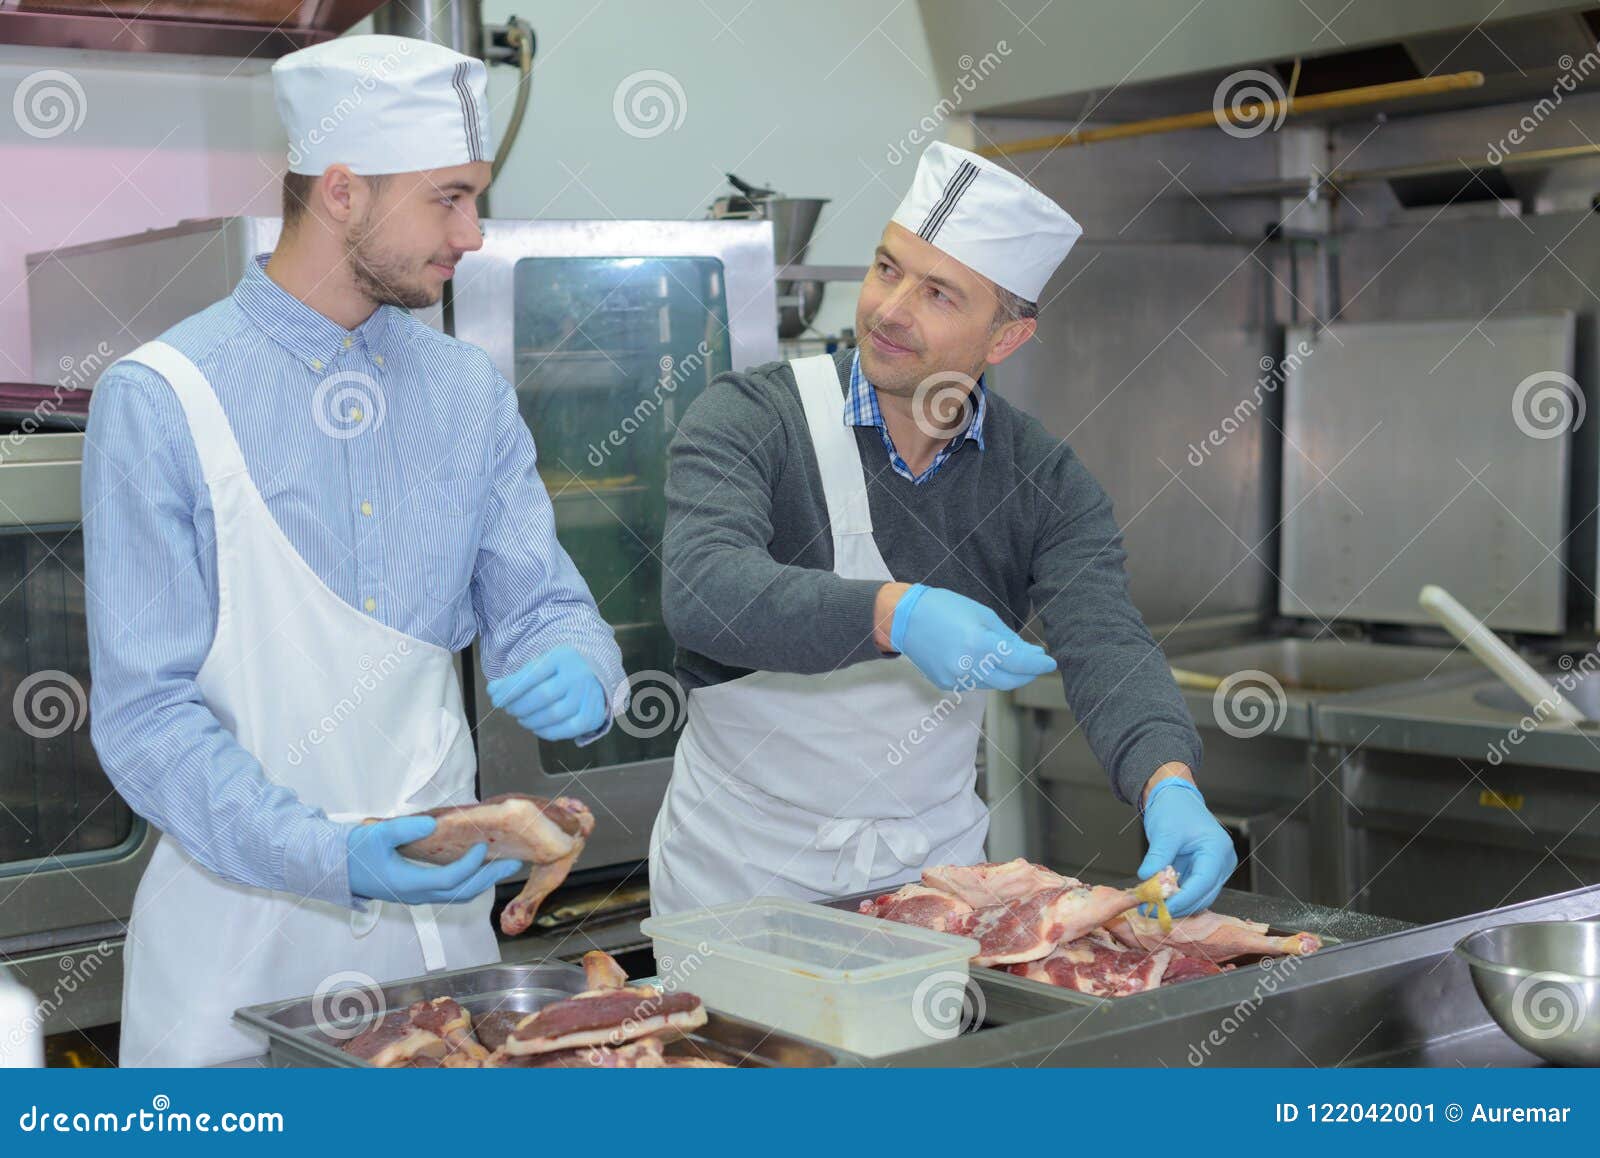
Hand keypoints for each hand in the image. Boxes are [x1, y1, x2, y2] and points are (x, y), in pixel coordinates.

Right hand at [346, 816, 520, 904]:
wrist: (336, 867)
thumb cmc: (355, 851)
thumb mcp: (376, 835)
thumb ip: (404, 830)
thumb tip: (431, 824)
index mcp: (408, 884)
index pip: (449, 880)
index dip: (470, 866)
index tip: (484, 847)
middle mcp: (416, 894)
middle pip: (461, 892)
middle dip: (488, 878)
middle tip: (513, 863)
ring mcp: (417, 895)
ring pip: (457, 894)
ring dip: (481, 881)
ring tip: (501, 865)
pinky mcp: (417, 890)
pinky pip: (449, 891)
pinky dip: (468, 880)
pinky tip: (477, 866)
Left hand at [486, 645, 607, 740]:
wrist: (594, 675)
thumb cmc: (559, 671)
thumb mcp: (540, 664)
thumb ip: (517, 677)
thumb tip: (494, 691)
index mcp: (562, 657)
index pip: (533, 674)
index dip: (511, 689)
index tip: (496, 698)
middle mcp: (578, 675)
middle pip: (543, 695)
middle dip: (519, 706)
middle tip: (510, 709)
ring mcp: (588, 695)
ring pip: (554, 714)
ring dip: (530, 720)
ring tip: (522, 718)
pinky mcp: (593, 715)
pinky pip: (568, 729)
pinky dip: (547, 732)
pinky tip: (536, 727)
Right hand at [887, 584, 1056, 690]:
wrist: (905, 619)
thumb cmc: (945, 608)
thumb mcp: (982, 614)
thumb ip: (1007, 638)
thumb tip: (1030, 654)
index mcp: (978, 644)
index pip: (1019, 662)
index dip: (1038, 664)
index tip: (1050, 662)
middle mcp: (967, 666)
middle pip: (1009, 681)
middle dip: (1027, 674)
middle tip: (1037, 663)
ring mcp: (955, 678)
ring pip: (993, 684)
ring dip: (1007, 674)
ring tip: (1011, 659)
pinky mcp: (946, 684)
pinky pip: (975, 683)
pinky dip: (985, 674)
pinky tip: (981, 659)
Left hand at [1138, 777, 1235, 916]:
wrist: (1176, 798)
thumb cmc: (1175, 809)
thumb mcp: (1164, 832)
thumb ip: (1158, 857)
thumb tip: (1147, 879)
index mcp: (1217, 849)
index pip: (1204, 882)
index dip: (1184, 899)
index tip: (1163, 908)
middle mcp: (1221, 862)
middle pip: (1204, 895)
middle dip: (1179, 905)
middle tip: (1151, 910)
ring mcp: (1215, 869)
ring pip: (1199, 897)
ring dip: (1177, 904)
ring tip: (1150, 906)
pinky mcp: (1204, 873)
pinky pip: (1192, 892)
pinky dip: (1177, 897)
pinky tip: (1158, 899)